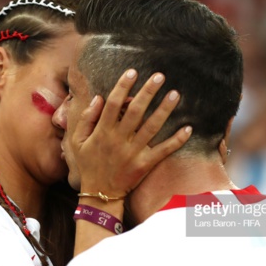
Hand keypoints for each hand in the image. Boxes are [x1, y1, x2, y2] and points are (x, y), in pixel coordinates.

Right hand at [69, 69, 191, 199]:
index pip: (114, 104)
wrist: (99, 194)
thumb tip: (99, 97)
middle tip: (160, 76)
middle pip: (136, 111)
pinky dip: (176, 140)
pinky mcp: (144, 165)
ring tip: (175, 94)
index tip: (133, 72)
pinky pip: (163, 151)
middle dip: (148, 91)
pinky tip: (188, 128)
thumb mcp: (77, 142)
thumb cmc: (88, 164)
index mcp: (103, 132)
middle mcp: (119, 140)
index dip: (123, 86)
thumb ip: (86, 119)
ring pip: (152, 127)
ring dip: (164, 110)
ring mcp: (133, 152)